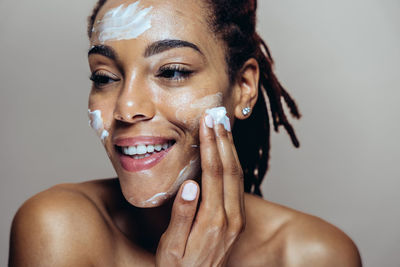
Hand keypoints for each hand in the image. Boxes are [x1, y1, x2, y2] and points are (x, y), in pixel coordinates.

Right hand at [155, 111, 244, 265]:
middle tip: (218, 117)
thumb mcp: (172, 246)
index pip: (214, 174)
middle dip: (224, 141)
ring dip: (232, 150)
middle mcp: (231, 218)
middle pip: (231, 170)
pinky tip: (227, 153)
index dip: (211, 146)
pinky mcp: (237, 220)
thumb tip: (191, 184)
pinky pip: (238, 186)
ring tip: (224, 128)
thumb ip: (182, 215)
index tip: (207, 124)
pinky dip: (233, 164)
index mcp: (213, 221)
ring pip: (238, 176)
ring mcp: (237, 219)